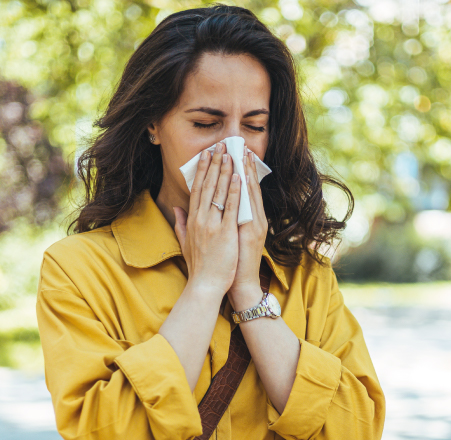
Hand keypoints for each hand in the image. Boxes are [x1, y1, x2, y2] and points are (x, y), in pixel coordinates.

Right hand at [173, 142, 241, 299]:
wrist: (205, 285)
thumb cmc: (199, 267)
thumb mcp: (185, 242)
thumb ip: (180, 224)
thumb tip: (176, 208)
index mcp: (192, 220)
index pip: (197, 189)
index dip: (202, 170)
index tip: (206, 155)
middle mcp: (200, 219)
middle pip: (208, 185)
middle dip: (214, 164)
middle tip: (220, 145)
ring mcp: (213, 225)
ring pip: (219, 192)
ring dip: (225, 171)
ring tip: (230, 154)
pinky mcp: (225, 233)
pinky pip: (230, 208)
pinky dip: (234, 191)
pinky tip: (239, 177)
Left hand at [228, 147, 268, 311]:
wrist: (240, 284)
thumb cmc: (230, 264)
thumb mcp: (224, 239)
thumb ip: (215, 222)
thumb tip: (196, 210)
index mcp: (247, 219)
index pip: (242, 190)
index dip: (238, 171)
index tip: (233, 153)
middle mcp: (254, 218)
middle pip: (248, 186)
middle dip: (242, 165)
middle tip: (237, 144)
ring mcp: (254, 224)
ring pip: (250, 193)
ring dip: (244, 172)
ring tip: (239, 153)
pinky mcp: (252, 232)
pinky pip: (247, 208)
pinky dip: (243, 192)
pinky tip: (240, 178)